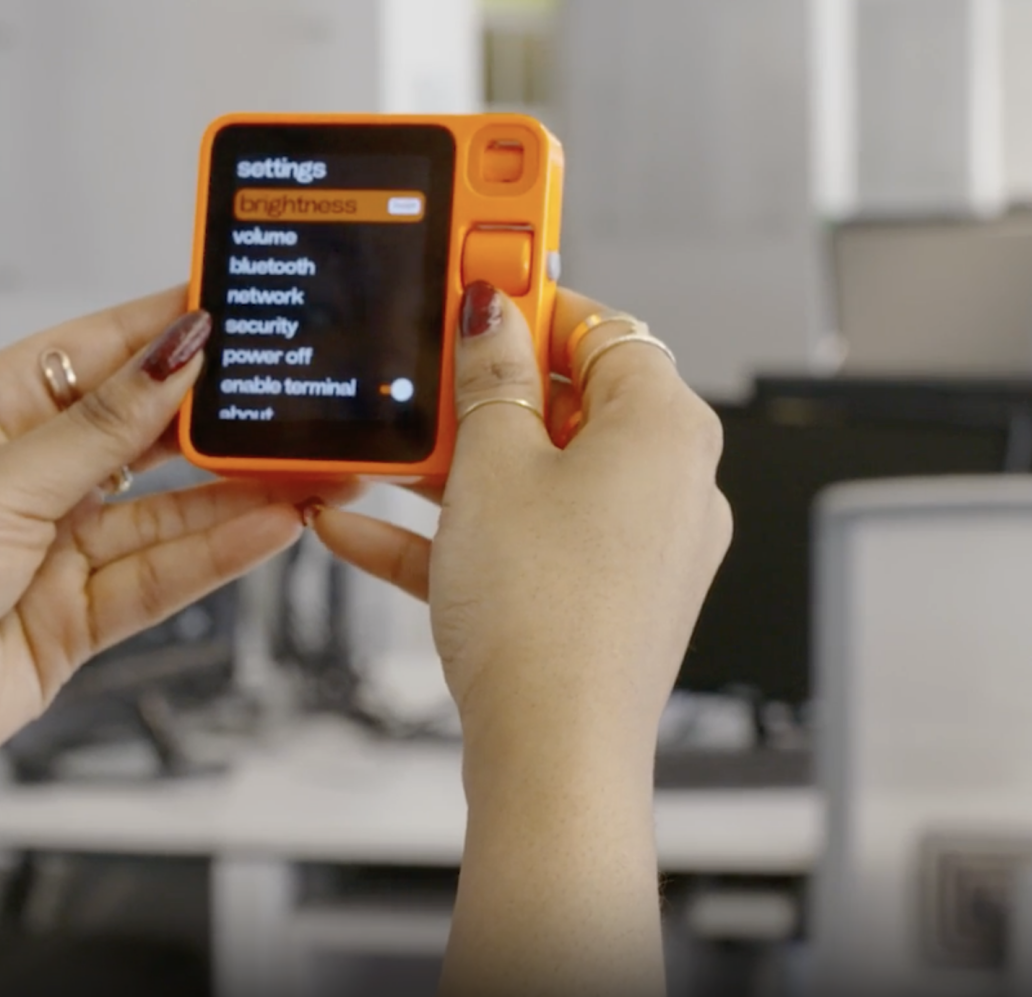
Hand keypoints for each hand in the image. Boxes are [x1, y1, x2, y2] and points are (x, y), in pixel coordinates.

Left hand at [0, 287, 351, 882]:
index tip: (240, 303)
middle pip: (142, 435)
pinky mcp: (73, 619)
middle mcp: (24, 477)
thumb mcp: (0, 479)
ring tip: (309, 468)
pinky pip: (159, 575)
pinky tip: (270, 527)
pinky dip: (215, 554)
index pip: (96, 354)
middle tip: (298, 395)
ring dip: (234, 493)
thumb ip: (104, 427)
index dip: (166, 328)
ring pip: (164, 511)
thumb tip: (177, 352)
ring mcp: (51, 550)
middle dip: (217, 419)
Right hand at [312, 282, 729, 996]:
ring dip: (453, 459)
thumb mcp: (491, 467)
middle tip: (416, 358)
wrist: (551, 759)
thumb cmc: (547, 620)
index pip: (603, 325)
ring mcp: (637, 547)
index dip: (529, 295)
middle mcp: (669, 483)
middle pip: (566, 399)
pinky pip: (522, 542)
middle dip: (478, 384)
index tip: (473, 272)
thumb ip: (485, 379)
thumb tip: (488, 317)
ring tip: (378, 442)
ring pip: (536, 474)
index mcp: (666, 426)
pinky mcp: (599, 601)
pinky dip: (456, 529)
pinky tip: (362, 525)